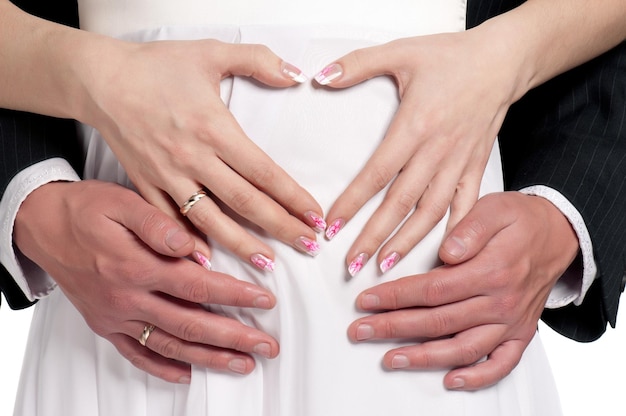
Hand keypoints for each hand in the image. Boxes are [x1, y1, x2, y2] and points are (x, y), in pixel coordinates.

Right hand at [14, 180, 278, 382]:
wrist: (41, 226)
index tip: (265, 299)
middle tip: (267, 344)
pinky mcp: (106, 325)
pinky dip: (163, 367)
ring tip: (242, 363)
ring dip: (209, 357)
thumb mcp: (121, 202)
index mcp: (135, 265)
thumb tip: (192, 246)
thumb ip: (158, 224)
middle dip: (234, 336)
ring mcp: (115, 316)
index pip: (197, 285)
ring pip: (170, 344)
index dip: (235, 294)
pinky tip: (187, 374)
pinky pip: (137, 354)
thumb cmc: (85, 210)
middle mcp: (126, 298)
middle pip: (190, 323)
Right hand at [77, 37, 323, 265]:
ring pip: (210, 219)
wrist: (101, 79)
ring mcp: (168, 176)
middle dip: (281, 226)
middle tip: (309, 245)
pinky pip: (169, 221)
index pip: (263, 171)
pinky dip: (187, 242)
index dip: (293, 197)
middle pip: (245, 201)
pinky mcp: (145, 185)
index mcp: (214, 128)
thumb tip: (296, 74)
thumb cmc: (156, 65)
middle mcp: (193, 158)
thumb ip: (258, 60)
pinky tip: (207, 261)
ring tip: (268, 264)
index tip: (315, 215)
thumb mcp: (211, 52)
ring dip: (241, 244)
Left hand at [319, 30, 523, 271]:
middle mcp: (437, 151)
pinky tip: (441, 255)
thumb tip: (321, 77)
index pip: (376, 173)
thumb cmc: (451, 56)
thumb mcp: (400, 51)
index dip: (352, 203)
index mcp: (414, 126)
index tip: (331, 227)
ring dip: (408, 242)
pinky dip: (454, 232)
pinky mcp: (476, 167)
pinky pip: (465, 206)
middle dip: (374, 237)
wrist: (502, 61)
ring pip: (431, 212)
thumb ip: (357, 64)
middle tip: (352, 265)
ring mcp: (459, 163)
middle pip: (400, 203)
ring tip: (386, 266)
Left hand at [347, 192, 578, 389]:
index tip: (367, 300)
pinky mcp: (520, 333)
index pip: (433, 289)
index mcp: (492, 270)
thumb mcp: (495, 208)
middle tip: (361, 330)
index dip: (396, 296)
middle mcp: (501, 301)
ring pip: (463, 348)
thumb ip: (470, 228)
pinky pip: (501, 364)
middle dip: (394, 328)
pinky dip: (477, 377)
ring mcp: (511, 321)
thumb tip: (447, 251)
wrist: (559, 235)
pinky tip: (449, 380)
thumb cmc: (520, 220)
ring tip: (389, 359)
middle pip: (439, 322)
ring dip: (423, 357)